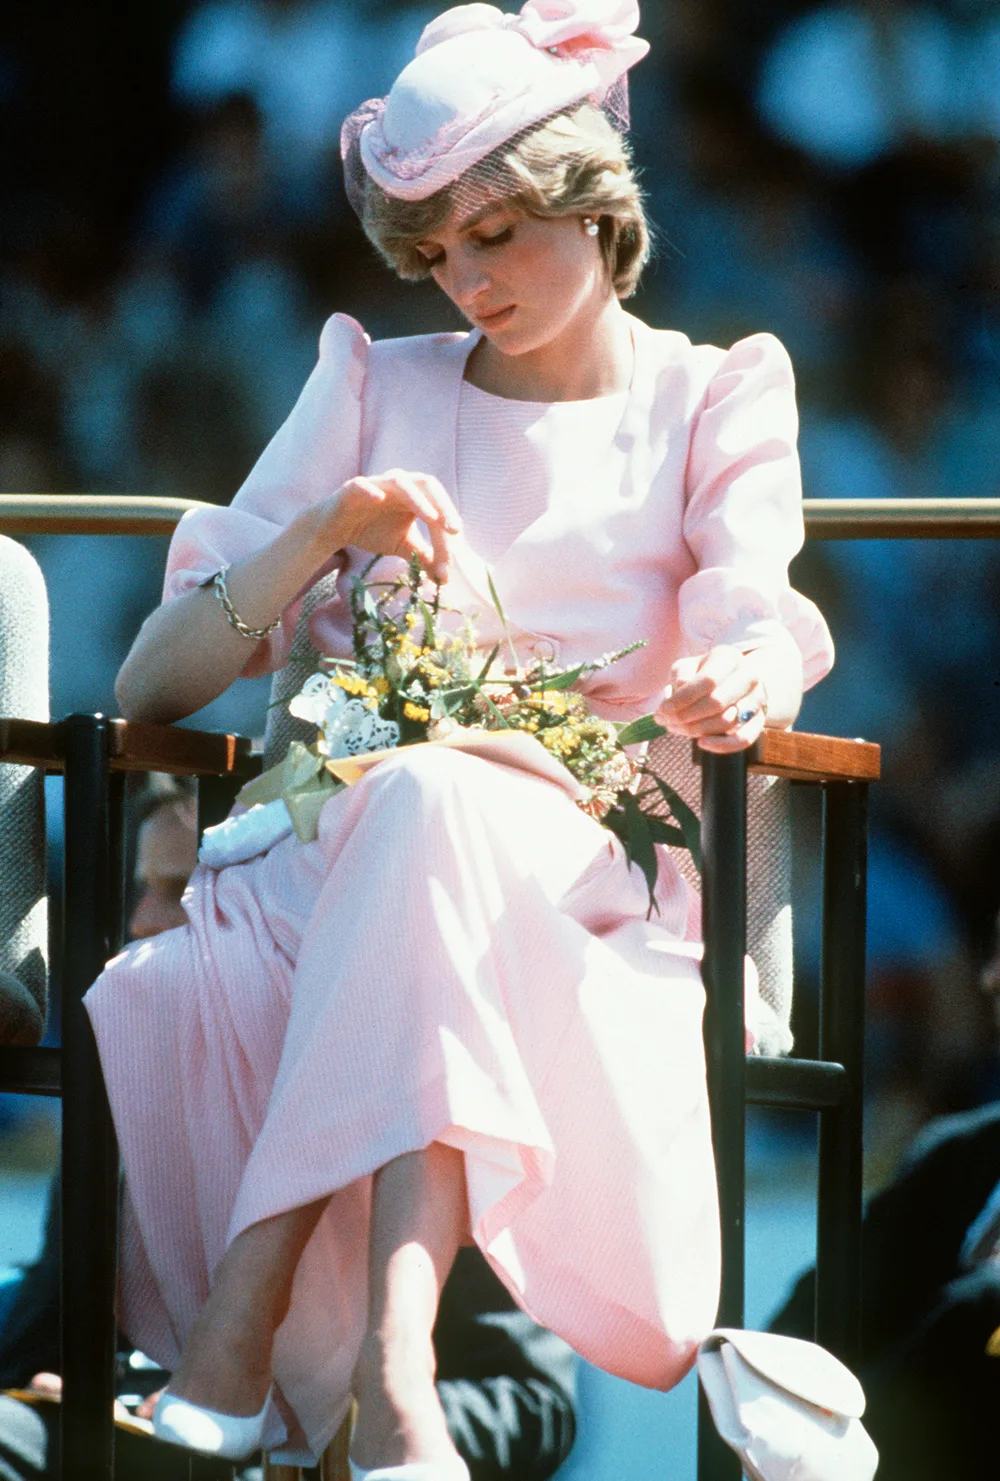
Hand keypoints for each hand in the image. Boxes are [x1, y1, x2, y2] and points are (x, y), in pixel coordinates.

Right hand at [308, 469, 461, 583]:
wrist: (336, 528)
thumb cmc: (373, 530)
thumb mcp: (404, 546)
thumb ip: (425, 557)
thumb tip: (445, 579)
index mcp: (414, 494)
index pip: (437, 506)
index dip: (447, 529)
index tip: (453, 557)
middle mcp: (399, 484)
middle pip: (426, 483)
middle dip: (443, 505)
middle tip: (454, 530)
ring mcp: (375, 483)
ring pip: (399, 481)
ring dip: (417, 498)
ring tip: (431, 517)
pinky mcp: (351, 489)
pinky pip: (361, 485)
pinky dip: (371, 491)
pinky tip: (378, 500)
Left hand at [655, 646, 767, 752]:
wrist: (727, 680)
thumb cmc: (701, 673)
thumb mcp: (686, 666)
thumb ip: (682, 674)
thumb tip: (682, 687)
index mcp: (729, 658)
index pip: (708, 680)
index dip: (683, 698)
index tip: (663, 709)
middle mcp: (749, 676)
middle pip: (718, 702)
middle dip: (687, 716)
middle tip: (666, 722)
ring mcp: (757, 698)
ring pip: (728, 721)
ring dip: (698, 730)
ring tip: (677, 729)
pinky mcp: (759, 720)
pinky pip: (745, 739)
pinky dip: (722, 745)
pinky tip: (701, 743)